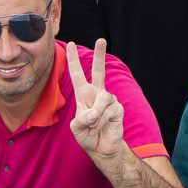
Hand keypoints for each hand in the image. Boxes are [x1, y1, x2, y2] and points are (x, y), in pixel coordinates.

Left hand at [64, 38, 127, 163]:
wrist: (102, 148)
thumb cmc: (87, 136)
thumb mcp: (76, 128)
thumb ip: (81, 120)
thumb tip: (93, 113)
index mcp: (83, 94)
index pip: (77, 74)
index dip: (73, 60)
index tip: (69, 44)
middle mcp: (97, 93)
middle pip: (99, 70)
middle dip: (100, 55)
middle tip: (101, 40)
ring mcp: (108, 100)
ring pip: (101, 99)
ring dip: (95, 116)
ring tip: (92, 126)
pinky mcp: (117, 108)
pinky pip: (108, 111)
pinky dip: (101, 121)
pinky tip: (100, 127)